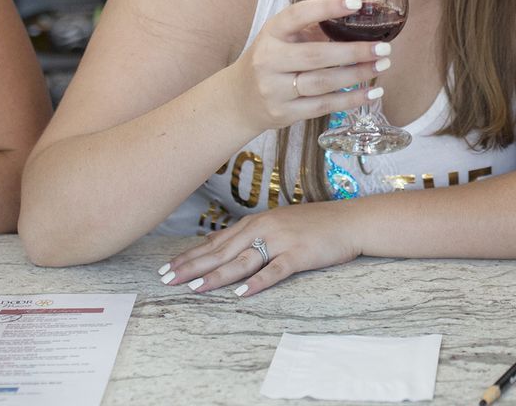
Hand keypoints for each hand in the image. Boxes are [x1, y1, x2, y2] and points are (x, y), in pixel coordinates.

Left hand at [159, 200, 362, 297]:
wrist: (349, 221)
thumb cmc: (314, 225)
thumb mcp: (277, 224)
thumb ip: (249, 234)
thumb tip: (218, 244)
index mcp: (256, 222)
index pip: (215, 242)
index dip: (189, 256)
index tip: (166, 268)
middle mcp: (263, 229)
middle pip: (222, 251)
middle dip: (192, 267)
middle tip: (167, 280)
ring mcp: (281, 241)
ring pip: (242, 260)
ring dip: (218, 275)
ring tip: (196, 288)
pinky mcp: (299, 255)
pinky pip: (275, 270)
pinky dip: (258, 282)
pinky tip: (242, 293)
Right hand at [229, 0, 389, 132]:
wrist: (239, 99)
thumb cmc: (270, 61)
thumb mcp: (282, 38)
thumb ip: (312, 29)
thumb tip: (361, 16)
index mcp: (271, 33)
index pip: (298, 15)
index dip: (327, 7)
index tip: (357, 3)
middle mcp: (269, 60)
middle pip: (317, 55)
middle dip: (354, 51)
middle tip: (383, 47)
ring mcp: (275, 89)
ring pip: (323, 82)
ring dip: (357, 74)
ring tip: (382, 65)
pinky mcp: (285, 113)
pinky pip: (323, 106)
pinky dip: (351, 99)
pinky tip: (372, 92)